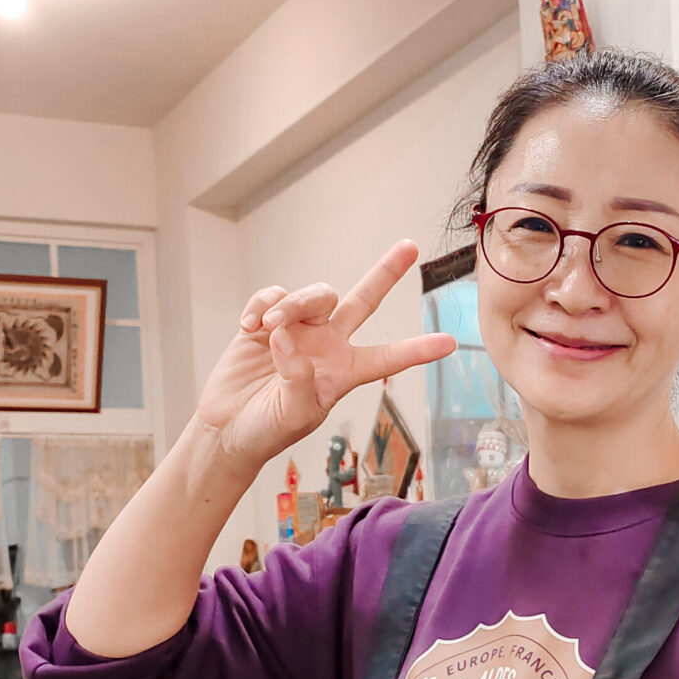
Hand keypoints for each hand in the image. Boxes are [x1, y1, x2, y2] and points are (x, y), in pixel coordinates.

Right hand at [195, 241, 454, 475]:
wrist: (228, 428)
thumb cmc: (267, 431)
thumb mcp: (292, 415)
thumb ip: (297, 379)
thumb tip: (286, 336)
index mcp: (345, 372)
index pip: (387, 358)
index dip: (417, 350)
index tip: (450, 343)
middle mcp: (328, 345)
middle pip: (364, 300)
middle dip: (386, 272)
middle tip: (410, 246)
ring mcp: (299, 330)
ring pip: (313, 295)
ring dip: (292, 305)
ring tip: (270, 327)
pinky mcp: (265, 322)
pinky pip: (273, 296)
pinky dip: (262, 305)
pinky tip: (250, 328)